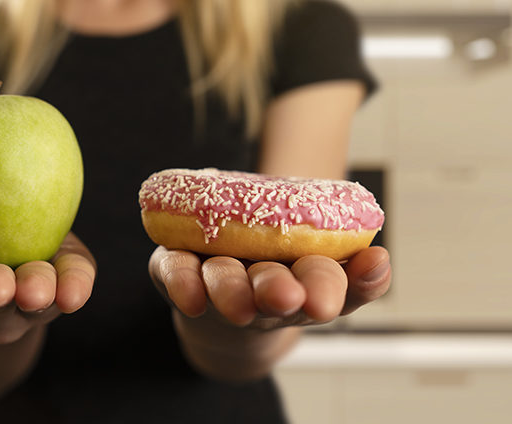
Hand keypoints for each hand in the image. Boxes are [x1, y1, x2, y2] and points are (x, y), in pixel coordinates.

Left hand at [149, 246, 390, 329]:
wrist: (215, 295)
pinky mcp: (176, 274)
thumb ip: (346, 254)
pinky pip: (176, 275)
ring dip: (231, 291)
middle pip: (273, 295)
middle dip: (278, 292)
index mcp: (301, 282)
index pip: (325, 288)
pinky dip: (182, 283)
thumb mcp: (313, 256)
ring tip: (238, 300)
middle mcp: (260, 292)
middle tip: (285, 296)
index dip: (336, 288)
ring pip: (225, 287)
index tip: (350, 280)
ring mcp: (217, 284)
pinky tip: (190, 294)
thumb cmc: (273, 265)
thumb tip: (377, 258)